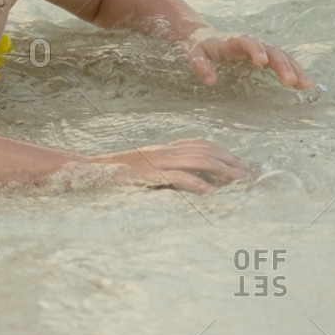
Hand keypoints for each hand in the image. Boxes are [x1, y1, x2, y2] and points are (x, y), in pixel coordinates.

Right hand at [91, 140, 250, 193]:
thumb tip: (186, 179)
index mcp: (162, 148)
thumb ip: (162, 169)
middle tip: (248, 175)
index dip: (223, 151)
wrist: (86, 170)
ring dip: (223, 171)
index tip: (239, 163)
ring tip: (239, 181)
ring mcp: (156, 162)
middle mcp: (162, 151)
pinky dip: (198, 184)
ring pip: (198, 161)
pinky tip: (212, 192)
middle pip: (205, 150)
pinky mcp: (149, 175)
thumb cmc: (113, 173)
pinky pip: (179, 177)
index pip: (200, 143)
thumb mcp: (141, 166)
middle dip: (230, 162)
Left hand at [184, 30, 312, 89]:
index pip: (248, 42)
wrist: (207, 38)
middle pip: (271, 50)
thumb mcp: (195, 55)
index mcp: (235, 40)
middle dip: (282, 65)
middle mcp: (253, 42)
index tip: (262, 62)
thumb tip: (210, 81)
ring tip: (305, 84)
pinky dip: (295, 71)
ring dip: (294, 69)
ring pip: (282, 56)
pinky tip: (305, 84)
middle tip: (290, 81)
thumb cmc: (202, 49)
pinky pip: (285, 62)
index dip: (256, 50)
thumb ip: (200, 66)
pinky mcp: (268, 56)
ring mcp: (263, 48)